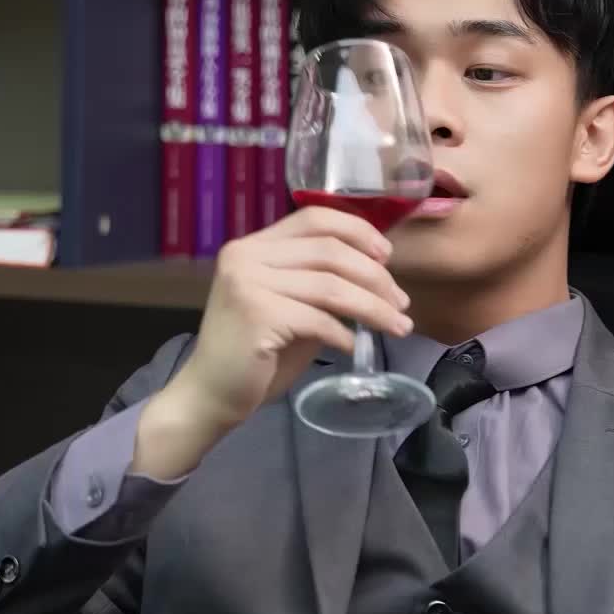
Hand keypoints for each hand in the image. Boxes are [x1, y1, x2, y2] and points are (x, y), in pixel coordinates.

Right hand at [133, 206, 412, 474]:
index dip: (358, 231)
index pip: (314, 218)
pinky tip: (354, 347)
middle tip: (401, 303)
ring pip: (332, 286)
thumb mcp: (290, 307)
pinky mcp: (257, 315)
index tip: (387, 257)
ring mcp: (248, 283)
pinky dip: (345, 334)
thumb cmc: (254, 356)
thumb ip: (319, 284)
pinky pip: (320, 320)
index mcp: (252, 246)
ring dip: (374, 307)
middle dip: (376, 276)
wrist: (211, 395)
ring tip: (398, 326)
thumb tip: (376, 275)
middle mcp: (246, 256)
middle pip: (330, 250)